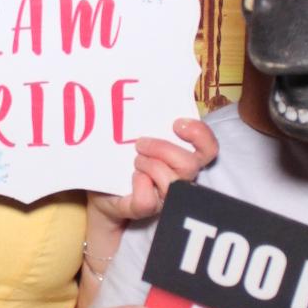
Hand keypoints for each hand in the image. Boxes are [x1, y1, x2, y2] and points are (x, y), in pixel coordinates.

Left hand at [91, 116, 218, 227]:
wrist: (98, 189)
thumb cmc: (120, 159)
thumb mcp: (132, 136)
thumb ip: (144, 123)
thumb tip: (138, 98)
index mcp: (181, 158)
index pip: (208, 149)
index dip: (201, 135)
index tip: (177, 124)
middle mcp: (179, 179)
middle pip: (190, 166)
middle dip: (164, 149)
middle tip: (140, 144)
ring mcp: (163, 196)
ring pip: (172, 183)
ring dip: (150, 165)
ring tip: (135, 160)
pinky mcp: (143, 209)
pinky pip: (148, 200)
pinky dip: (139, 185)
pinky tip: (131, 177)